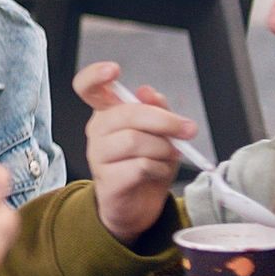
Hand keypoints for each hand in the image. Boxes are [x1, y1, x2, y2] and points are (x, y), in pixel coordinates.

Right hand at [71, 60, 196, 244]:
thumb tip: (148, 92)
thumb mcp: (159, 132)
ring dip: (163, 149)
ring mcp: (98, 156)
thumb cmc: (146, 163)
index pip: (88, 86)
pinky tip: (158, 172)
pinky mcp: (107, 180)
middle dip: (164, 121)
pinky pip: (141, 166)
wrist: (138, 205)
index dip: (96, 75)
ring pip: (136, 141)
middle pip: (127, 114)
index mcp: (107, 112)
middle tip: (187, 129)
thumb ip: (156, 108)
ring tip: (170, 156)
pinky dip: (159, 168)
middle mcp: (97, 130)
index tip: (115, 70)